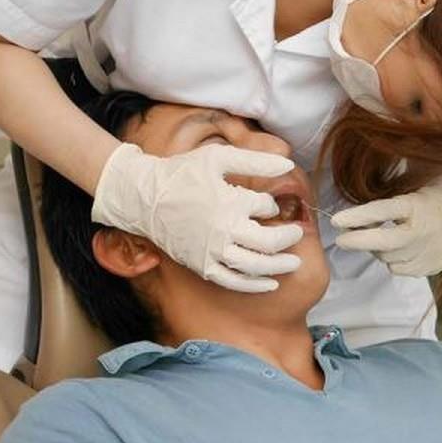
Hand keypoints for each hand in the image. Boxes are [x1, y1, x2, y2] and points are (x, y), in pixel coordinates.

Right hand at [92, 142, 303, 291]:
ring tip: (294, 263)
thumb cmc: (182, 174)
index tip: (269, 204)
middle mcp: (223, 230)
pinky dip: (254, 284)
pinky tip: (270, 283)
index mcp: (230, 202)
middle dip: (288, 239)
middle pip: (268, 243)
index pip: (265, 207)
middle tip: (297, 234)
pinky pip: (233, 281)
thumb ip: (256, 160)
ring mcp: (212, 252)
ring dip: (278, 266)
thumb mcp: (218, 158)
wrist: (143, 198)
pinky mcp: (202, 266)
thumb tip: (288, 163)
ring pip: (254, 266)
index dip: (271, 205)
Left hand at [331, 176, 441, 275]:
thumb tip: (364, 162)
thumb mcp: (417, 178)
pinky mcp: (426, 268)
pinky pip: (397, 268)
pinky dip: (391, 259)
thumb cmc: (432, 195)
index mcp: (417, 205)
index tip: (336, 220)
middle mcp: (421, 231)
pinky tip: (396, 247)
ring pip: (387, 257)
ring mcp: (424, 253)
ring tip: (379, 234)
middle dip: (358, 241)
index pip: (384, 211)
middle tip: (340, 239)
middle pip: (384, 243)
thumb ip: (392, 176)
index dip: (359, 216)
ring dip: (376, 248)